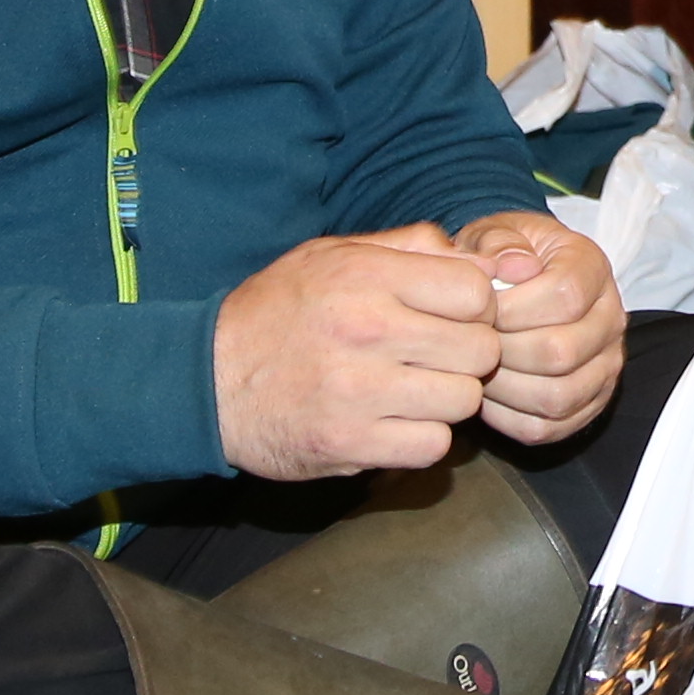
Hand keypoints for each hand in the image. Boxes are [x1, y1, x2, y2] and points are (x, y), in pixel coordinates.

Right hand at [212, 230, 514, 476]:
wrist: (205, 382)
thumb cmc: (277, 312)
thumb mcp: (333, 254)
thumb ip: (412, 247)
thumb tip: (489, 261)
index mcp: (365, 276)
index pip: (475, 292)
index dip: (475, 306)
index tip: (454, 317)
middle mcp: (366, 330)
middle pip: (481, 349)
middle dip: (468, 355)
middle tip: (437, 357)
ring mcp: (359, 391)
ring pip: (464, 400)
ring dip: (447, 399)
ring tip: (414, 389)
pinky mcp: (350, 444)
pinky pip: (432, 447)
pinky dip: (421, 438)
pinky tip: (396, 421)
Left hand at [445, 211, 624, 445]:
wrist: (517, 283)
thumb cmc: (503, 259)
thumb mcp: (495, 232)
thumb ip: (498, 241)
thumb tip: (512, 268)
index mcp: (592, 268)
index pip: (565, 297)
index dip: (512, 309)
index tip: (478, 309)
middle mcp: (610, 319)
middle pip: (561, 353)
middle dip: (503, 352)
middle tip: (469, 344)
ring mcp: (604, 365)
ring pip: (557, 396)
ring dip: (504, 388)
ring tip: (475, 368)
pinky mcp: (587, 403)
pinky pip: (547, 427)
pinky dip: (507, 417)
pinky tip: (487, 392)